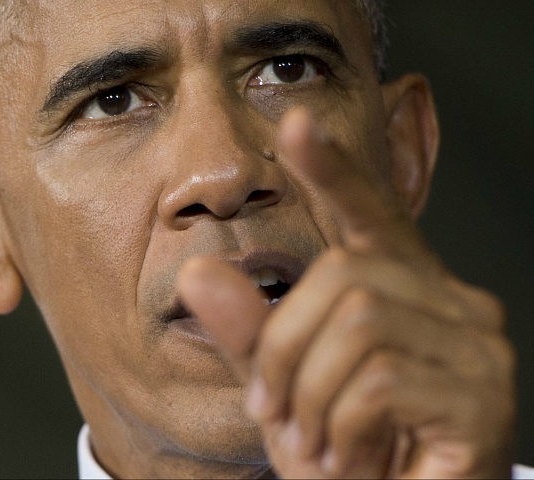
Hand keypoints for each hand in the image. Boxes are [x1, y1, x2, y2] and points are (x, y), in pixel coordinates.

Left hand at [178, 109, 514, 477]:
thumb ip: (249, 332)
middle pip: (343, 274)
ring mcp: (476, 345)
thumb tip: (196, 273)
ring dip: (309, 392)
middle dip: (284, 347)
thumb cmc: (343, 450)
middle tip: (275, 411)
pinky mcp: (484, 394)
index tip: (297, 124)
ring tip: (311, 440)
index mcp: (402, 289)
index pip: (369, 212)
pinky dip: (339, 424)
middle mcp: (452, 301)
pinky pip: (381, 380)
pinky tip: (346, 456)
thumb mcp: (283, 388)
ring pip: (359, 322)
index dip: (333, 168)